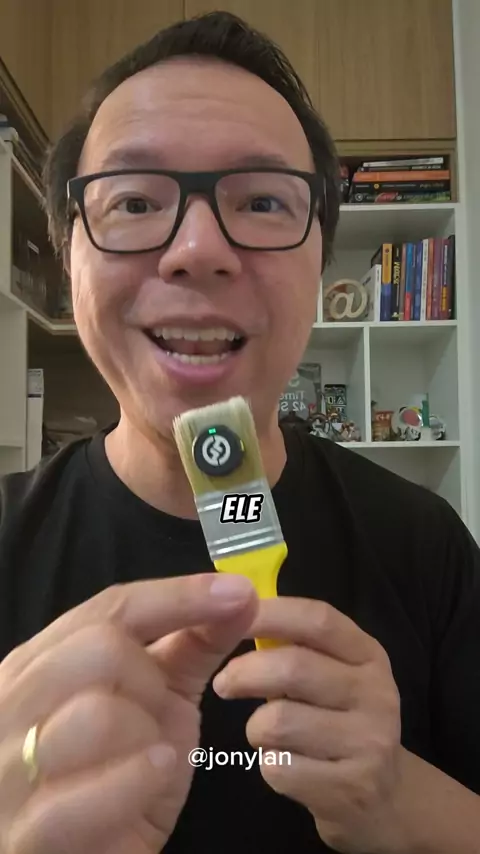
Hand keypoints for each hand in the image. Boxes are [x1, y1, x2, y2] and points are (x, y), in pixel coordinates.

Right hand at [0, 573, 256, 853]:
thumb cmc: (119, 774)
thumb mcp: (156, 702)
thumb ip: (190, 646)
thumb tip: (240, 595)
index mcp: (41, 661)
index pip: (110, 607)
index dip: (179, 596)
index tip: (239, 593)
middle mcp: (14, 702)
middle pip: (100, 647)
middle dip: (153, 679)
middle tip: (161, 715)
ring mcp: (10, 769)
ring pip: (98, 715)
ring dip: (147, 737)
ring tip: (150, 758)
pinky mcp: (24, 834)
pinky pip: (85, 795)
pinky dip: (137, 782)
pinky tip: (152, 779)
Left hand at [212, 597, 401, 853]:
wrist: (385, 799)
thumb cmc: (338, 720)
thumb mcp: (332, 672)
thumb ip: (293, 642)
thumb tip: (232, 608)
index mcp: (368, 653)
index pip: (317, 620)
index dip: (269, 614)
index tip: (226, 617)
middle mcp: (376, 692)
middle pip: (292, 668)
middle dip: (244, 673)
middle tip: (223, 683)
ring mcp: (368, 742)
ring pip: (278, 722)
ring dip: (256, 728)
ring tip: (266, 734)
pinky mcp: (351, 789)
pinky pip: (279, 768)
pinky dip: (269, 766)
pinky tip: (286, 766)